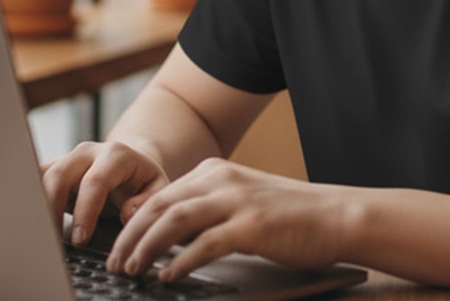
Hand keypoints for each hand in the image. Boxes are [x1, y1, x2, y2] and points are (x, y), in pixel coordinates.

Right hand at [40, 140, 170, 244]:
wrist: (130, 161)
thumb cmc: (142, 180)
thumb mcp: (157, 188)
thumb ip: (146, 201)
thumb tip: (127, 213)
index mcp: (116, 155)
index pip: (95, 181)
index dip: (86, 211)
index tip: (81, 239)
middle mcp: (87, 152)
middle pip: (60, 174)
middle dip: (52, 208)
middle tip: (53, 239)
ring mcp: (68, 158)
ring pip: (41, 175)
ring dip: (36, 204)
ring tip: (37, 232)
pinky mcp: (54, 167)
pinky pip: (34, 178)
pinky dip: (29, 198)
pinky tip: (29, 220)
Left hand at [106, 158, 352, 281]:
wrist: (336, 215)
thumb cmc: (289, 216)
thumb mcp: (241, 202)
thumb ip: (206, 211)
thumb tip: (168, 237)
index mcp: (216, 171)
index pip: (160, 195)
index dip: (133, 222)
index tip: (117, 245)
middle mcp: (221, 179)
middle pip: (160, 206)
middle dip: (130, 236)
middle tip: (114, 262)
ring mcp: (236, 200)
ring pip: (174, 221)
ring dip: (147, 247)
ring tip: (131, 269)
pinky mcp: (251, 225)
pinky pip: (205, 244)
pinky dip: (181, 261)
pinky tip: (168, 276)